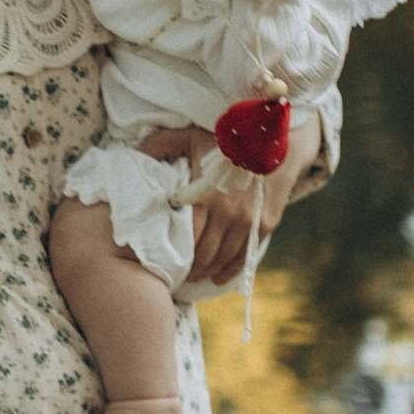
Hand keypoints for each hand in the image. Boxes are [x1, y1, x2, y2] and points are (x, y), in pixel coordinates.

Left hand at [140, 114, 313, 284]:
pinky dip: (231, 270)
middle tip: (176, 274)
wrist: (276, 138)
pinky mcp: (266, 224)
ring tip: (193, 276)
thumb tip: (137, 152)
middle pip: (204, 254)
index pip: (186, 240)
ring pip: (224, 259)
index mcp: (206, 198)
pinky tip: (218, 277)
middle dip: (189, 268)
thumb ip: (162, 144)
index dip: (174, 255)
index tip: (163, 261)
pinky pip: (246, 256)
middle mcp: (228, 214)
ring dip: (207, 271)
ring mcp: (249, 221)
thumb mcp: (191, 136)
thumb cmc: (228, 138)